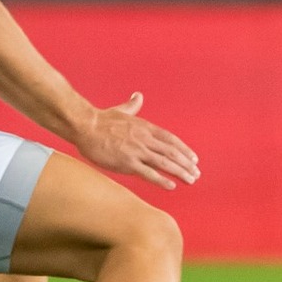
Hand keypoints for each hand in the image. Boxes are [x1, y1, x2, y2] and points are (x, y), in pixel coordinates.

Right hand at [77, 93, 199, 189]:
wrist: (85, 125)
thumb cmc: (101, 119)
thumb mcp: (122, 110)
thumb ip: (133, 105)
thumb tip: (138, 95)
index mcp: (146, 127)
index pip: (171, 139)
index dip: (184, 150)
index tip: (194, 159)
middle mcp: (145, 139)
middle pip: (172, 152)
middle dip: (186, 164)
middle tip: (196, 174)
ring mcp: (137, 151)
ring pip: (164, 163)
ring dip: (180, 172)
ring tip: (191, 180)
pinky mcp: (127, 162)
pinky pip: (148, 173)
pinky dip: (161, 180)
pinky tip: (171, 186)